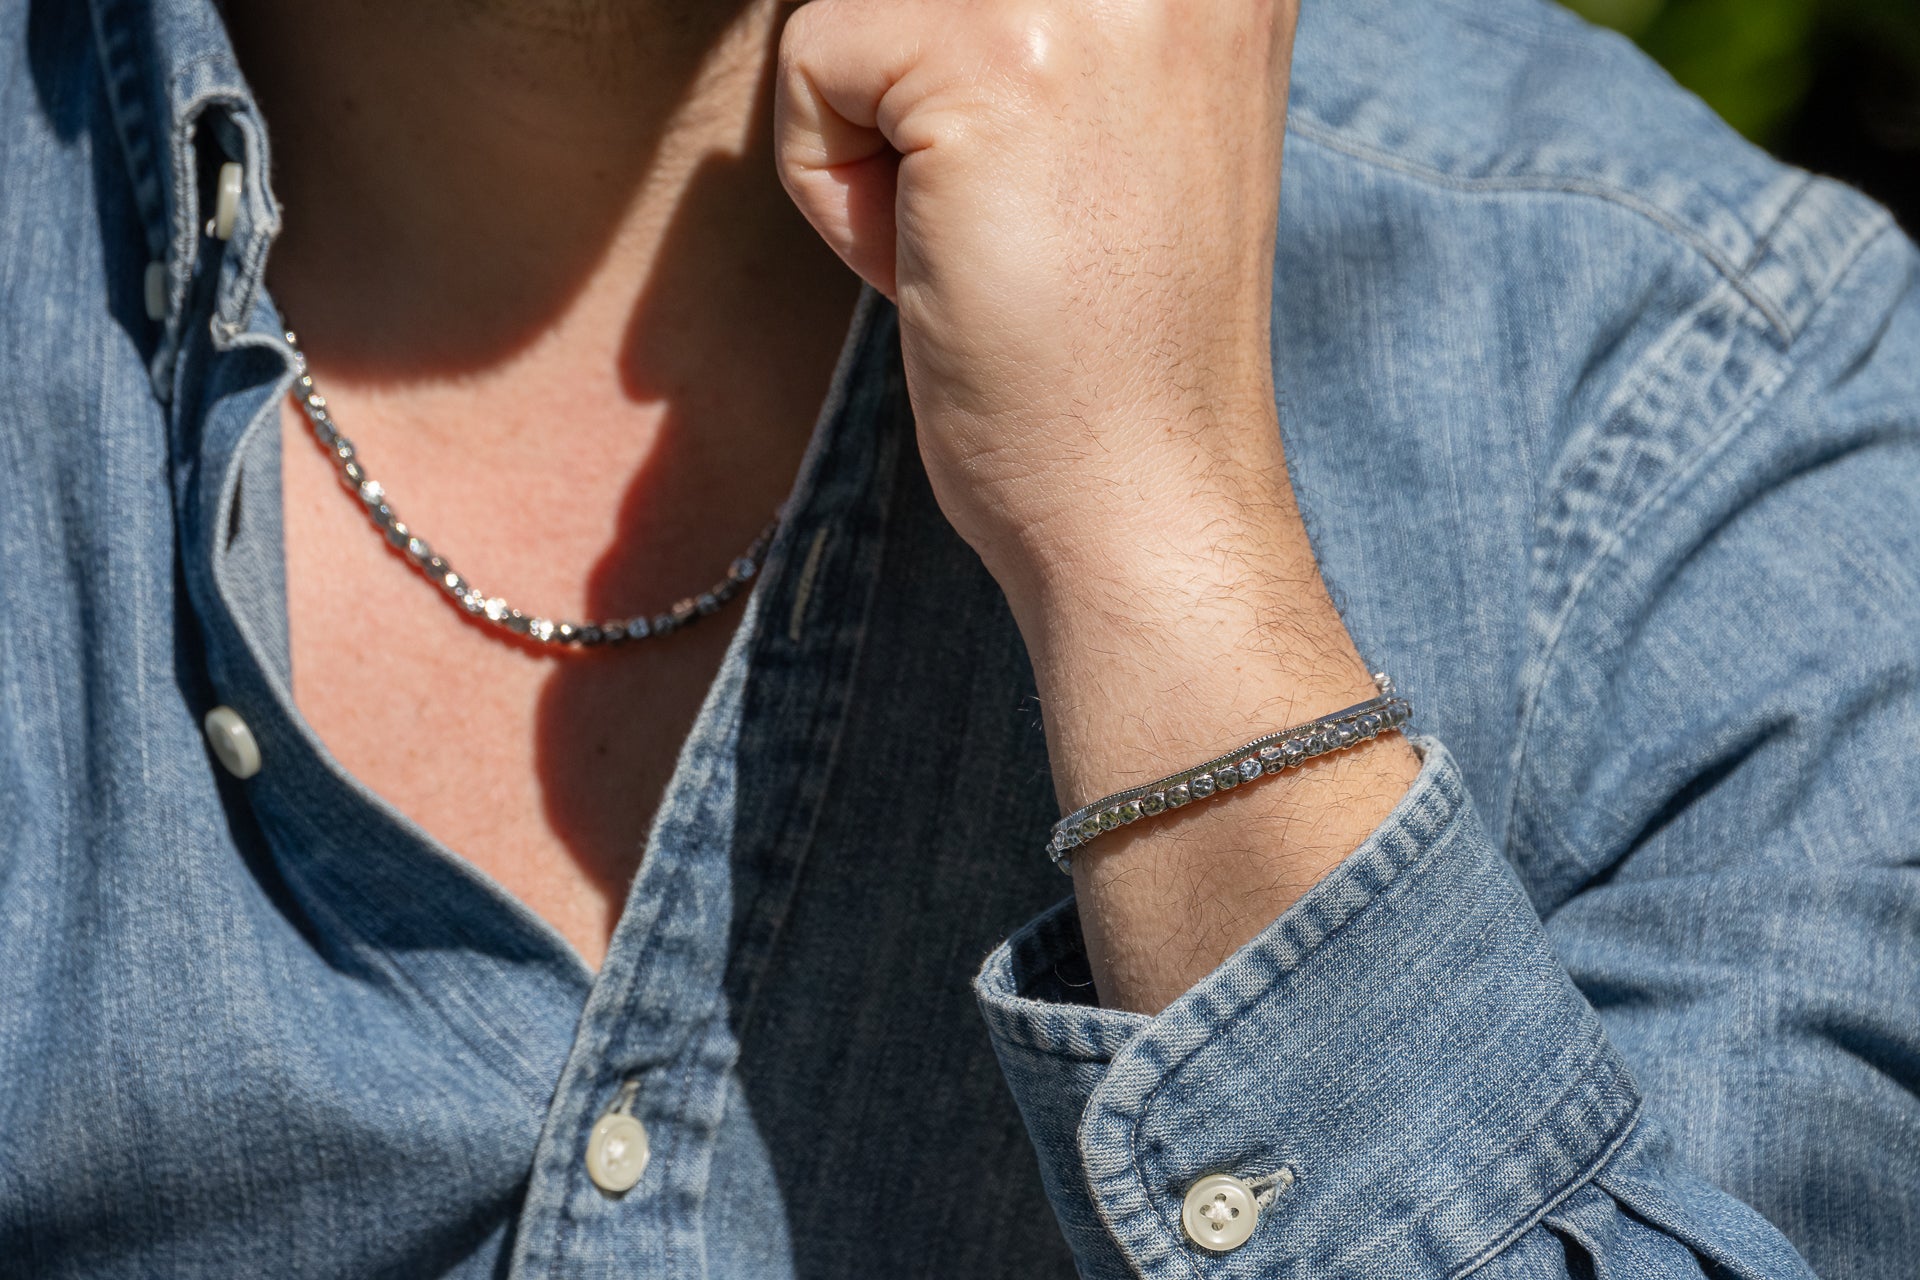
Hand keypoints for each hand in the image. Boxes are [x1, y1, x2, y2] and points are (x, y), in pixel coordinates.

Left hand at [775, 0, 1298, 612]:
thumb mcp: (1125, 122)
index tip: (1036, 185)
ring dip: (874, 138)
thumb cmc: (1110, 351)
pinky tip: (935, 266)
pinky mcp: (995, 53)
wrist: (1144, 500)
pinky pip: (813, 59)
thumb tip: (916, 3)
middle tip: (1005, 219)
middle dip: (912, 94)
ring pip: (862, 4)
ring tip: (979, 238)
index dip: (954, 80)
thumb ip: (1060, 21)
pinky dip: (833, 188)